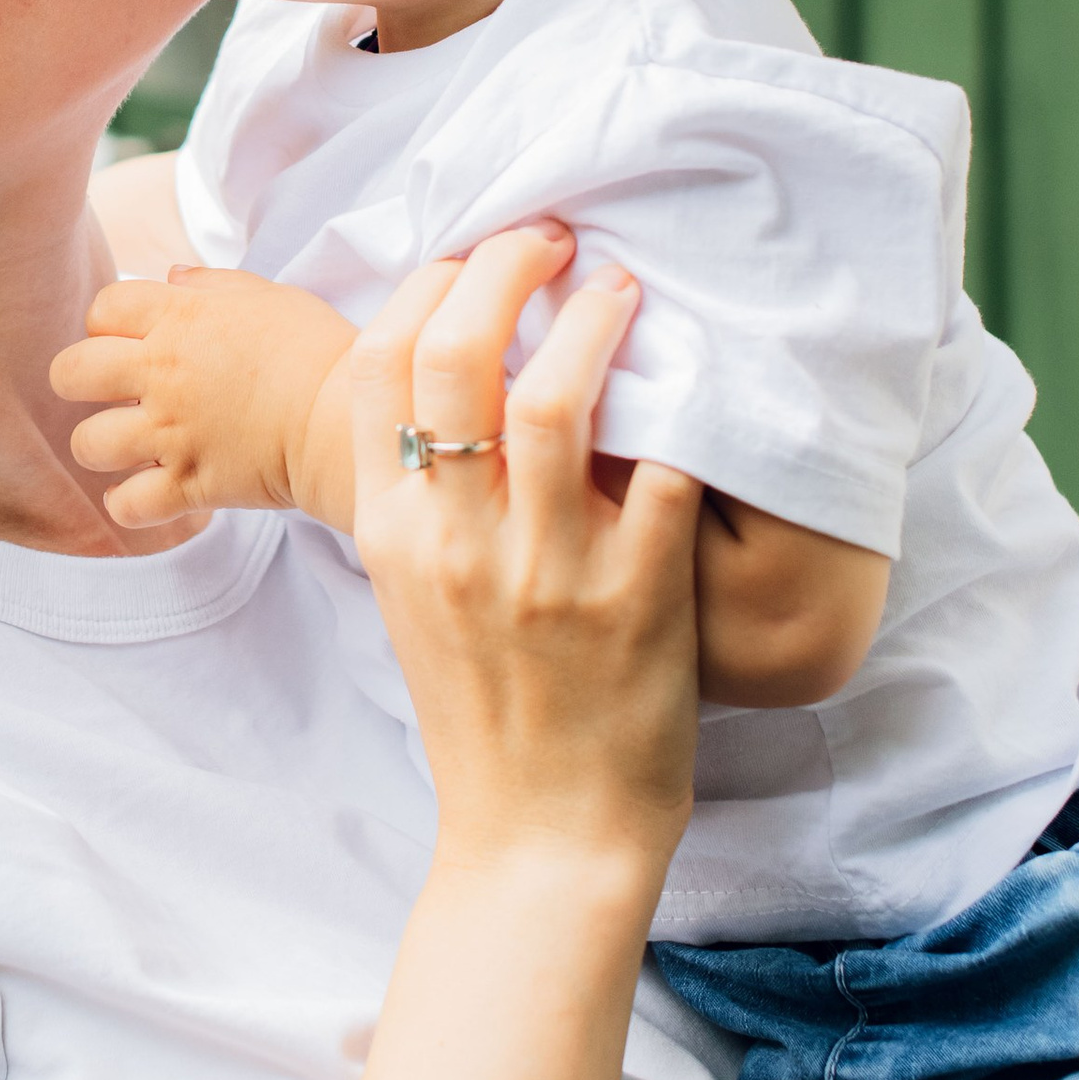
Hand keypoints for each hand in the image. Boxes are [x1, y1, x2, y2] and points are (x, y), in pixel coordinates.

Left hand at [52, 268, 356, 527]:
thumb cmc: (318, 351)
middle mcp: (164, 374)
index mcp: (180, 319)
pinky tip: (145, 490)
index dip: (108, 323)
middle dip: (78, 382)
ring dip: (101, 446)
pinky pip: (127, 504)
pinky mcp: (190, 484)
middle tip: (110, 393)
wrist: (349, 418)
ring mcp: (172, 433)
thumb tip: (171, 277)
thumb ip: (212, 284)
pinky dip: (128, 503)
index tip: (131, 340)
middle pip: (70, 372)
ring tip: (129, 446)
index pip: (103, 308)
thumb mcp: (269, 297)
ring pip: (88, 443)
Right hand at [349, 237, 699, 873]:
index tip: (474, 259)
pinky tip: (697, 387)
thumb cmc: (480, 711)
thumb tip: (445, 384)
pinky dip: (683, 418)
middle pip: (459, 354)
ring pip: (561, 397)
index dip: (427, 288)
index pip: (381, 366)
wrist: (539, 839)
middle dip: (507, 269)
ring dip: (597, 319)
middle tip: (553, 239)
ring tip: (624, 287)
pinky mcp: (636, 600)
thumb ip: (418, 497)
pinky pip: (664, 473)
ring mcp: (546, 570)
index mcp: (392, 534)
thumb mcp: (410, 595)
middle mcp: (457, 542)